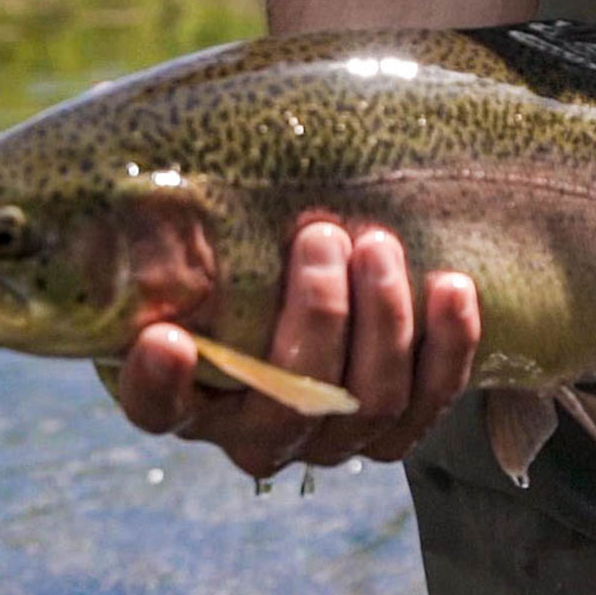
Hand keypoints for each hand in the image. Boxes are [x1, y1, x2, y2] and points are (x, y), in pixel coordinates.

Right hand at [117, 221, 481, 479]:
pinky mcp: (393, 432)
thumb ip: (189, 226)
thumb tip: (146, 154)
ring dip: (381, 321)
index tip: (166, 339)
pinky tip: (450, 287)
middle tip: (320, 236)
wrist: (329, 284)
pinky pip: (430, 402)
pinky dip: (448, 345)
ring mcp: (330, 440)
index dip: (157, 384)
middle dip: (314, 316)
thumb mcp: (211, 243)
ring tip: (378, 246)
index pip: (156, 406)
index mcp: (189, 394)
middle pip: (285, 405)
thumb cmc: (251, 258)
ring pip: (366, 404)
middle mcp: (253, 433)